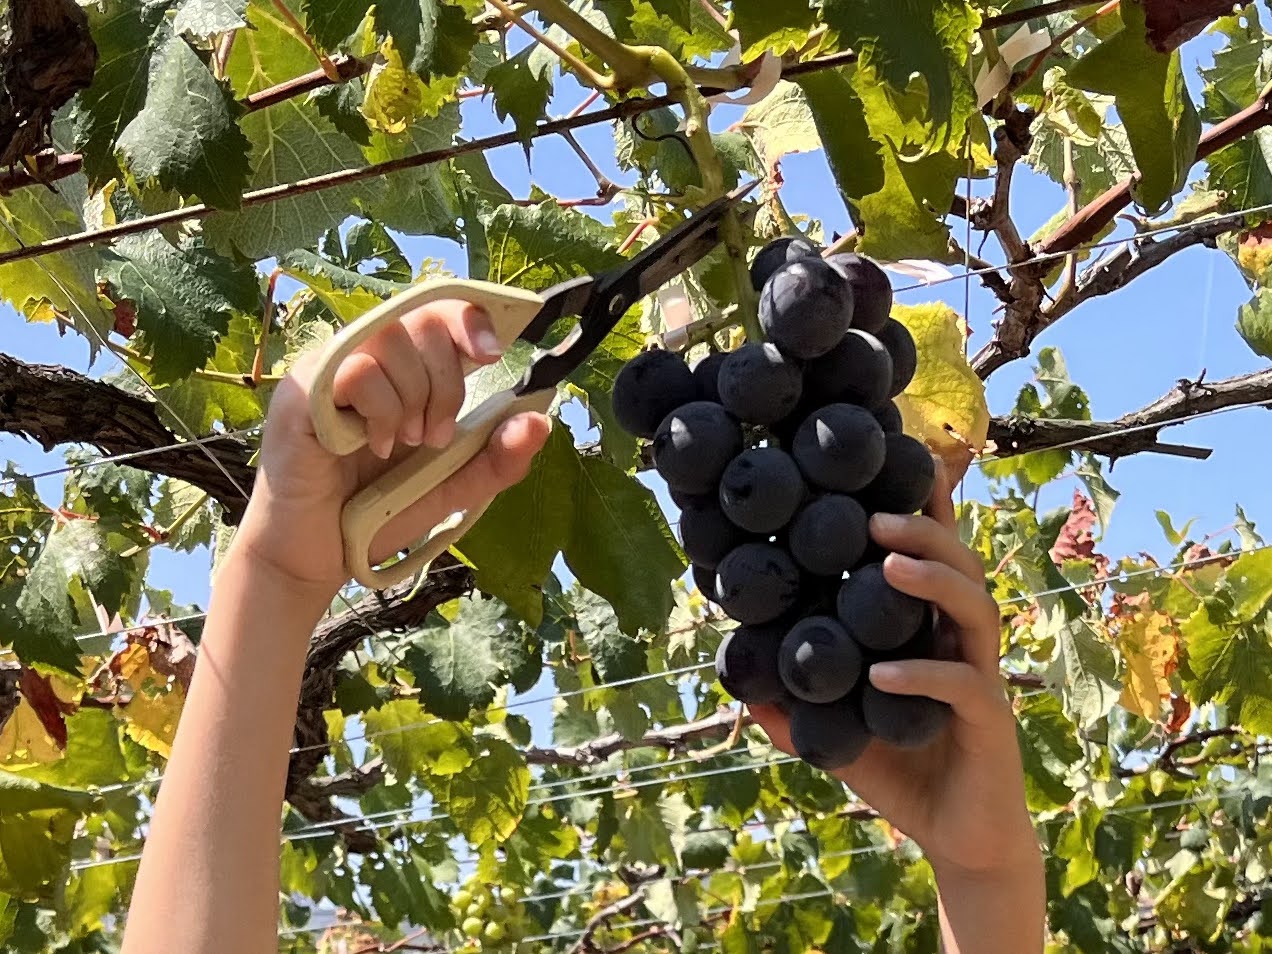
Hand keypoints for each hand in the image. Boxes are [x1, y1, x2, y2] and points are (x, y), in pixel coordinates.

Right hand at [234, 300, 550, 592]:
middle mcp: (366, 356)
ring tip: (404, 444)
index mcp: (404, 370)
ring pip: (393, 339)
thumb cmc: (377, 513)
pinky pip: (358, 369)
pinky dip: (381, 411)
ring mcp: (330, 368)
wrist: (319, 556)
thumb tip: (540, 419)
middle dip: (447, 381)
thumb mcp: (453, 486)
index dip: (470, 318)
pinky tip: (373, 446)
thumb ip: (497, 458)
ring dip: (415, 399)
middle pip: (423, 319)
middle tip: (436, 436)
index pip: (440, 309)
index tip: (492, 353)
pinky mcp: (302, 391)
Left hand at [749, 463, 1039, 878]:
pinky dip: (923, 676)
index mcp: (929, 630)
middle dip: (922, 532)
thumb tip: (735, 672)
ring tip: (888, 566)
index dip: (916, 514)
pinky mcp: (991, 724)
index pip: (927, 561)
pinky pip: (964, 688)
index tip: (885, 469)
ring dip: (932, 582)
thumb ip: (794, 701)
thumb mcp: (835, 730)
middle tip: (872, 516)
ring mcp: (981, 679)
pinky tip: (881, 676)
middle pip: (960, 566)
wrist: (957, 840)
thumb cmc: (900, 772)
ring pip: (976, 610)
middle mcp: (960, 643)